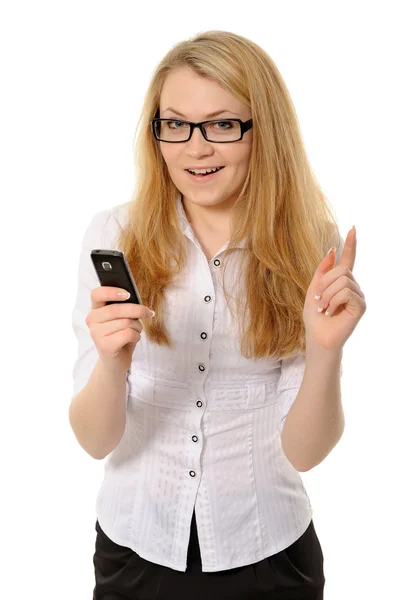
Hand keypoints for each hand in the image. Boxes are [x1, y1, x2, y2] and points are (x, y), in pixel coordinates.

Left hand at [303, 227, 366, 350]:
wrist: (317, 337)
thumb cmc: (315, 317)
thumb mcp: (314, 289)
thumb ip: (322, 271)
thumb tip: (333, 250)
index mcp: (340, 282)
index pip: (348, 259)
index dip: (350, 244)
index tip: (353, 228)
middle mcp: (352, 287)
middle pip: (341, 270)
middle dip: (324, 283)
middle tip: (318, 300)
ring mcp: (358, 296)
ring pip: (343, 281)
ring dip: (327, 295)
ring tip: (324, 308)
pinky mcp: (360, 306)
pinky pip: (346, 293)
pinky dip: (333, 301)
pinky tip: (331, 312)